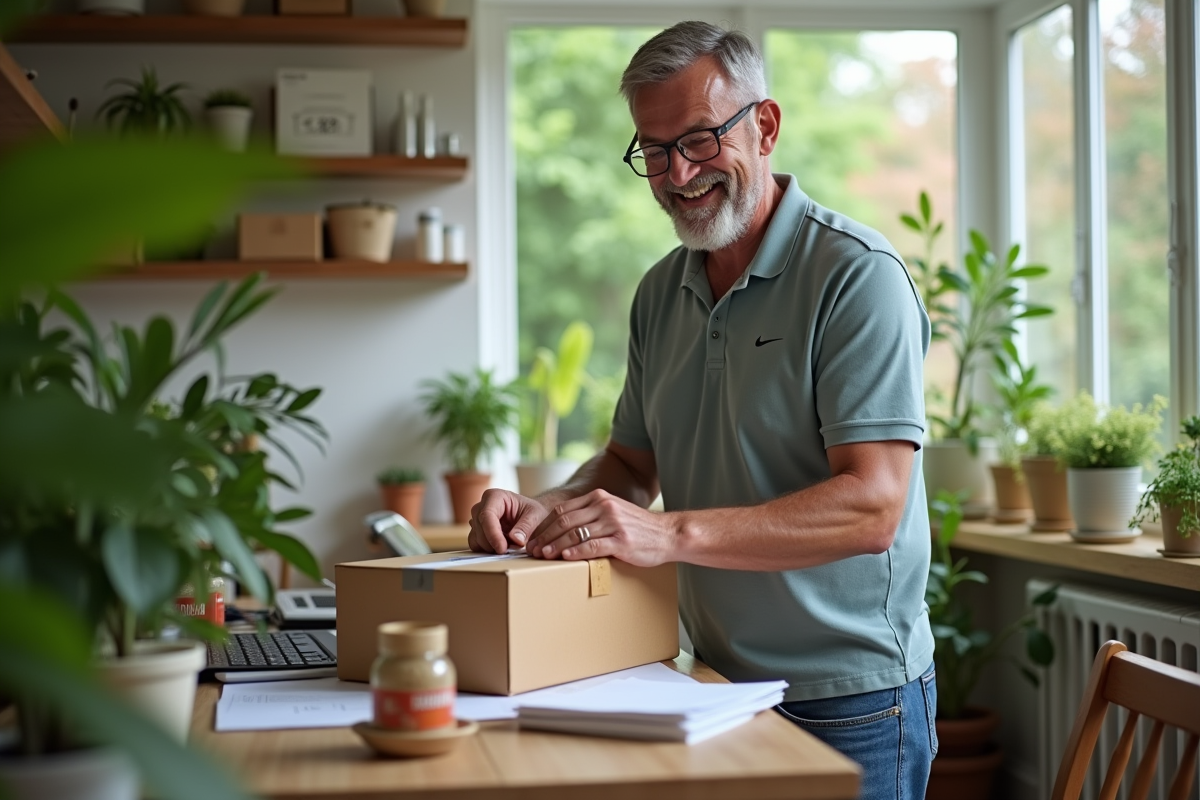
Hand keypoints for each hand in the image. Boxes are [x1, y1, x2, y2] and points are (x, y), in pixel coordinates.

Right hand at [468, 489, 548, 553]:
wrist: (531, 515)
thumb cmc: (532, 511)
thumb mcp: (536, 515)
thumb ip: (526, 526)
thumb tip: (516, 540)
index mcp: (494, 496)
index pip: (487, 516)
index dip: (493, 534)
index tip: (502, 549)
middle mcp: (482, 506)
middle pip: (479, 529)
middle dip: (495, 543)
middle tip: (514, 547)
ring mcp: (477, 519)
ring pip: (476, 539)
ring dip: (492, 547)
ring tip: (511, 544)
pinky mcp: (477, 532)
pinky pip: (476, 545)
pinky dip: (489, 550)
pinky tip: (503, 545)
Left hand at [526, 489, 673, 566]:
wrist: (668, 534)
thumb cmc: (638, 528)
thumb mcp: (613, 512)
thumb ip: (591, 515)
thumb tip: (562, 529)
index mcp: (599, 497)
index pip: (563, 510)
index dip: (544, 525)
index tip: (533, 538)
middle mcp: (604, 506)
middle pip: (565, 521)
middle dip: (545, 536)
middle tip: (532, 550)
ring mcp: (613, 523)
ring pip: (575, 533)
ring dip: (555, 545)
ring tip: (543, 555)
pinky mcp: (621, 540)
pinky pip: (592, 545)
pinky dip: (576, 551)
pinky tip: (565, 556)